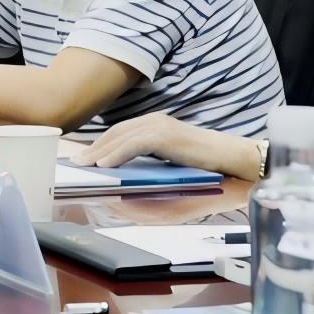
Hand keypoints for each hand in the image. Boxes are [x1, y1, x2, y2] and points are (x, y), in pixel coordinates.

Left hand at [88, 113, 243, 176]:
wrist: (237, 164)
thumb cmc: (208, 171)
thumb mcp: (171, 173)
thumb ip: (148, 177)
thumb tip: (120, 190)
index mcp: (156, 127)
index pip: (120, 134)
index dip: (99, 146)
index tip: (84, 159)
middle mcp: (156, 122)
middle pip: (115, 134)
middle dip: (93, 149)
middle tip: (75, 164)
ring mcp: (161, 126)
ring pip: (120, 137)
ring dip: (99, 152)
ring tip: (83, 166)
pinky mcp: (167, 135)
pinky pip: (134, 143)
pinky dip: (116, 153)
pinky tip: (103, 165)